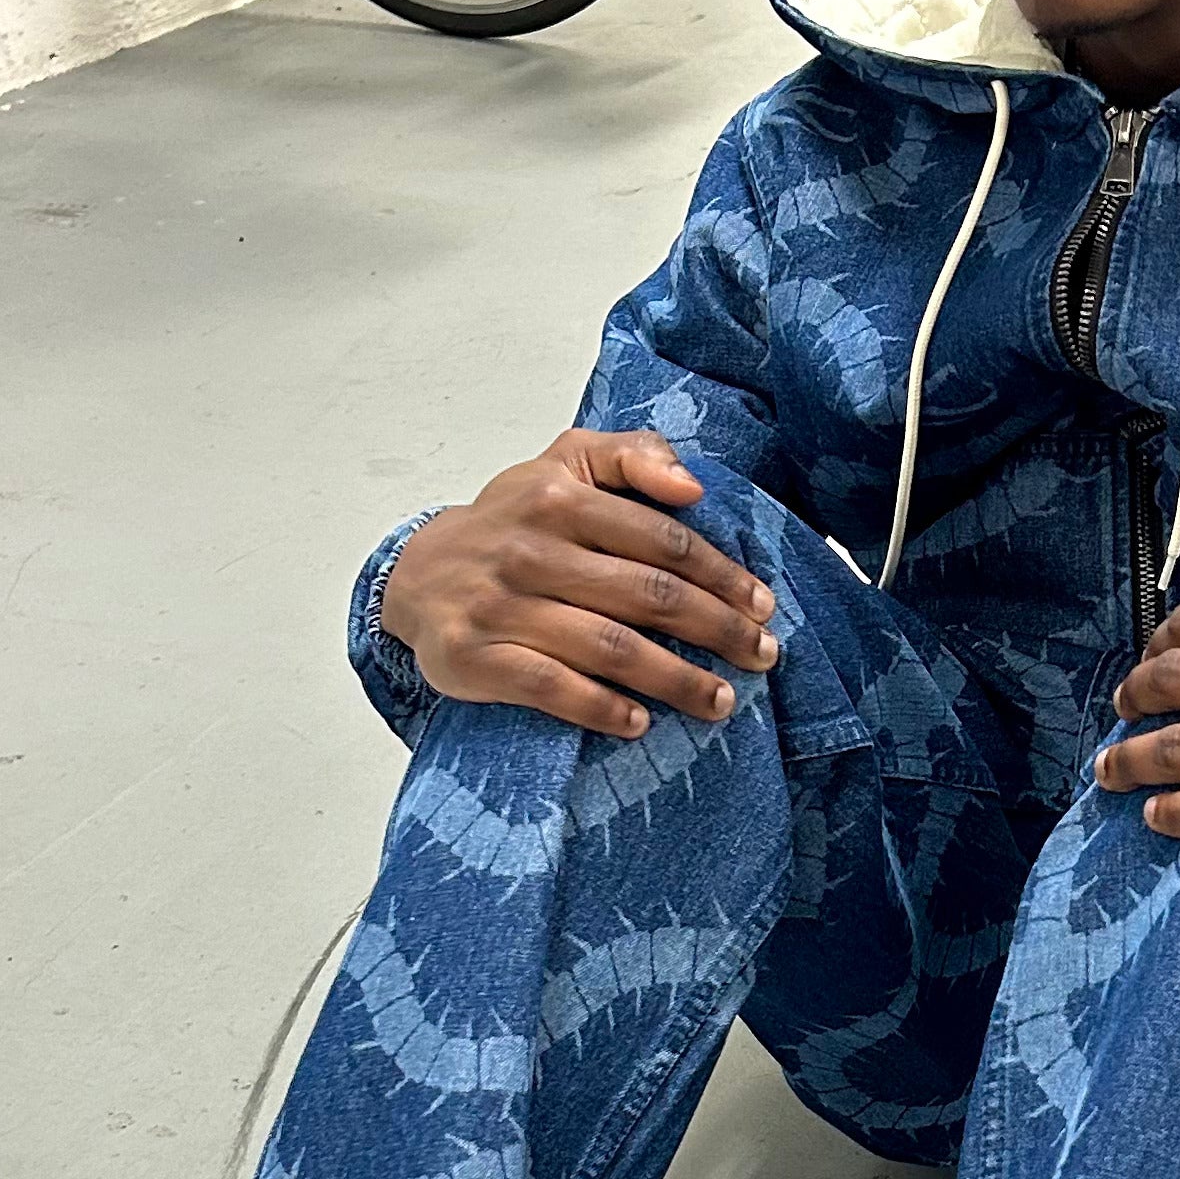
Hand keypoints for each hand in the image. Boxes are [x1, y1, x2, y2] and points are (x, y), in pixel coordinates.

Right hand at [379, 429, 779, 740]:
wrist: (416, 575)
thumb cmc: (512, 522)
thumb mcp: (564, 464)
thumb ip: (631, 455)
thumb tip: (692, 485)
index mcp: (560, 497)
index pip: (662, 539)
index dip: (722, 575)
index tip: (763, 606)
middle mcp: (530, 549)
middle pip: (647, 595)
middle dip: (716, 629)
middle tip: (761, 656)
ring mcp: (500, 606)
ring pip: (607, 646)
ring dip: (675, 678)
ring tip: (721, 700)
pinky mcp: (474, 657)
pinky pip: (549, 687)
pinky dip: (600, 708)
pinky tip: (641, 723)